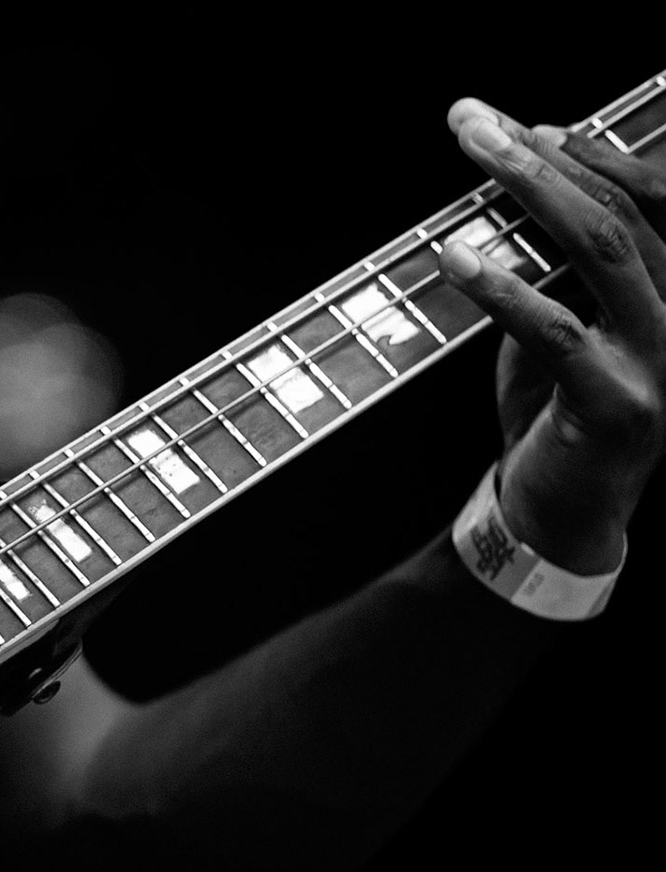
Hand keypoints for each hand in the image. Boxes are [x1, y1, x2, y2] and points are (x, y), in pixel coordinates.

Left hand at [439, 98, 665, 572]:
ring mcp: (660, 360)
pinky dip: (503, 288)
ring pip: (601, 252)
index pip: (653, 199)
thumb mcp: (567, 326)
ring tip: (474, 159)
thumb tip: (517, 187)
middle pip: (622, 211)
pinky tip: (456, 257)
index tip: (522, 123)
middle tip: (473, 122)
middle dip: (544, 156)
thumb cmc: (559, 412)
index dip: (594, 152)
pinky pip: (558, 331)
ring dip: (530, 194)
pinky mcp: (618, 405)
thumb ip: (559, 267)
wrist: (562, 518)